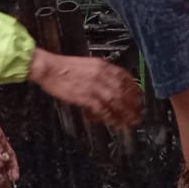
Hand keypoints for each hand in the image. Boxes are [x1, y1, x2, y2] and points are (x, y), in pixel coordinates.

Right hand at [28, 49, 142, 129]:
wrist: (48, 68)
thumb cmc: (62, 67)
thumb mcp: (85, 64)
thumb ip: (99, 72)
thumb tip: (108, 82)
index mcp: (101, 65)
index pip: (124, 76)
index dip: (134, 88)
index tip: (138, 96)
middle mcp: (101, 75)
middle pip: (124, 90)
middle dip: (134, 103)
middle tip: (139, 112)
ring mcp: (94, 86)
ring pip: (116, 101)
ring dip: (126, 112)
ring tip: (132, 121)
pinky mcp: (86, 97)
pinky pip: (103, 109)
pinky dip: (111, 117)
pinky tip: (115, 123)